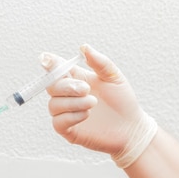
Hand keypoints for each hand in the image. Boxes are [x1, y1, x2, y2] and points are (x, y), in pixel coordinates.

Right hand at [44, 44, 156, 166]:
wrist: (132, 127)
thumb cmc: (122, 101)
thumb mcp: (114, 77)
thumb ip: (99, 62)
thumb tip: (84, 47)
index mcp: (75, 78)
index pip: (55, 68)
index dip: (49, 63)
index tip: (46, 60)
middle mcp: (67, 94)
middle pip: (51, 86)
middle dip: (67, 86)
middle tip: (86, 89)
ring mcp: (66, 112)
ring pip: (54, 104)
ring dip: (73, 103)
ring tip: (93, 103)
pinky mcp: (67, 130)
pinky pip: (58, 122)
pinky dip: (71, 116)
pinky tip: (86, 115)